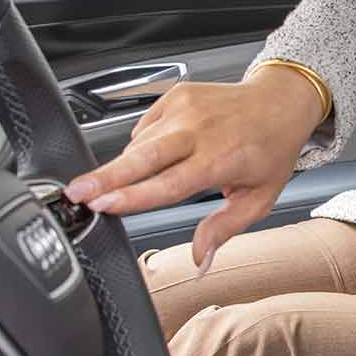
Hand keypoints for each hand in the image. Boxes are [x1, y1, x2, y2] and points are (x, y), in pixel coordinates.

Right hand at [64, 67, 325, 270]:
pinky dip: (143, 145)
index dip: (132, 196)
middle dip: (104, 176)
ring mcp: (186, 108)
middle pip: (142, 156)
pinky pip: (144, 127)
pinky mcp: (176, 95)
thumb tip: (199, 261)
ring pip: (139, 143)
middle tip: (75, 192)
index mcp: (221, 158)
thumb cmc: (270, 150)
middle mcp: (200, 130)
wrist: (280, 100)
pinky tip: (160, 153)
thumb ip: (223, 229)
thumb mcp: (258, 198)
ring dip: (127, 166)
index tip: (103, 206)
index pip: (168, 183)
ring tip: (126, 181)